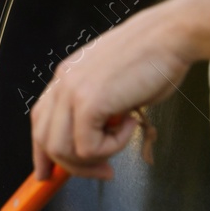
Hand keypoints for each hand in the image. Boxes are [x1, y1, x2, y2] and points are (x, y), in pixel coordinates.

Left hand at [29, 3, 194, 180]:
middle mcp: (62, 82)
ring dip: (93, 159)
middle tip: (103, 170)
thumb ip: (96, 108)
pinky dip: (112, 147)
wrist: (169, 35)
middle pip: (45, 141)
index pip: (40, 121)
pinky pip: (88, 147)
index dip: (42, 152)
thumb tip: (93, 141)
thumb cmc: (152, 58)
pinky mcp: (89, 101)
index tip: (48, 174)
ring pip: (61, 150)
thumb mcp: (113, 85)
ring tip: (121, 142)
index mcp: (66, 77)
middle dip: (72, 166)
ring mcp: (72, 91)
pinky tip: (131, 124)